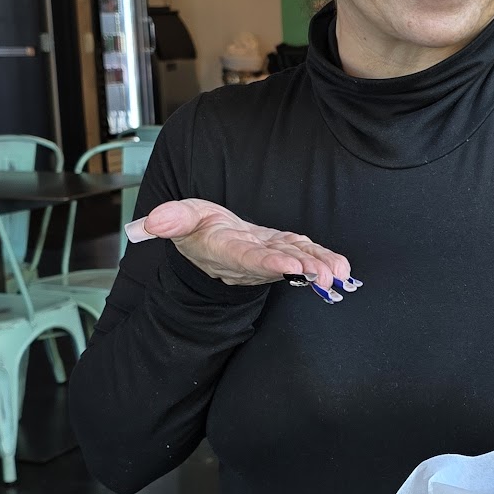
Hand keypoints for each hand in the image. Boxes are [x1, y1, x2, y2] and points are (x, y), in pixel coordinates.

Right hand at [127, 199, 353, 291]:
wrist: (210, 241)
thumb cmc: (197, 228)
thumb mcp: (182, 217)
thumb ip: (172, 219)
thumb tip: (152, 222)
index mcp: (224, 251)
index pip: (246, 258)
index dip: (268, 262)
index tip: (288, 264)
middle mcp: (249, 260)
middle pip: (277, 266)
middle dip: (302, 270)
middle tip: (326, 275)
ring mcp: (268, 257)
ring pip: (295, 263)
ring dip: (318, 268)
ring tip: (338, 273)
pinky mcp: (283, 250)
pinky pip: (304, 256)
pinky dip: (323, 260)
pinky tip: (342, 266)